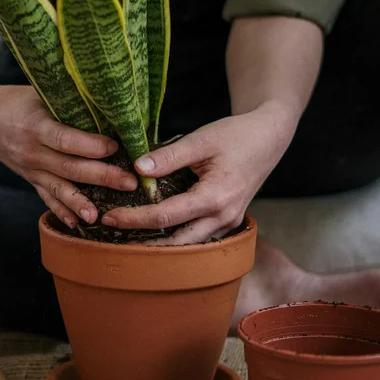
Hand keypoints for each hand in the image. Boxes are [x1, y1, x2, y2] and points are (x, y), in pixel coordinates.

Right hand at [0, 85, 138, 227]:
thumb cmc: (17, 100)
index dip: (90, 145)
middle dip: (101, 176)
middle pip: (69, 167)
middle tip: (129, 183)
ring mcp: (29, 169)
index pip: (65, 139)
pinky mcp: (30, 179)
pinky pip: (46, 197)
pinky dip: (61, 211)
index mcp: (34, 125)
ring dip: (80, 202)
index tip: (115, 147)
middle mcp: (31, 151)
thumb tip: (108, 105)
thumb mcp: (39, 93)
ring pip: (58, 188)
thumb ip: (67, 102)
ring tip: (100, 215)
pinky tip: (77, 224)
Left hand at [101, 101, 299, 244]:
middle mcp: (224, 217)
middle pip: (177, 241)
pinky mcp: (228, 220)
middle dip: (144, 241)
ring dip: (160, 243)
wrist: (269, 137)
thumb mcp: (201, 140)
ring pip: (189, 243)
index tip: (110, 217)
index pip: (167, 216)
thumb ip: (168, 156)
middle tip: (113, 234)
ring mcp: (229, 222)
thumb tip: (137, 169)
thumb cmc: (237, 135)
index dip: (135, 219)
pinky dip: (176, 235)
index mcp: (216, 198)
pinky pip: (199, 236)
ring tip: (129, 237)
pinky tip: (156, 229)